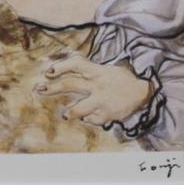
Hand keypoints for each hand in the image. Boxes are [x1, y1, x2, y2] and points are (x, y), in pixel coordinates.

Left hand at [36, 57, 152, 125]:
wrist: (143, 92)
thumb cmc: (120, 79)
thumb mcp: (105, 70)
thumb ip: (88, 72)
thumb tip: (65, 71)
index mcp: (97, 72)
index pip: (75, 65)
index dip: (60, 67)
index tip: (49, 72)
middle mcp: (97, 85)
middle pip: (70, 84)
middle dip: (52, 87)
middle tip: (40, 89)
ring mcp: (102, 101)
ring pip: (79, 108)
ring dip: (70, 112)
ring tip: (66, 114)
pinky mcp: (107, 115)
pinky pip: (92, 119)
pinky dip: (89, 118)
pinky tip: (90, 117)